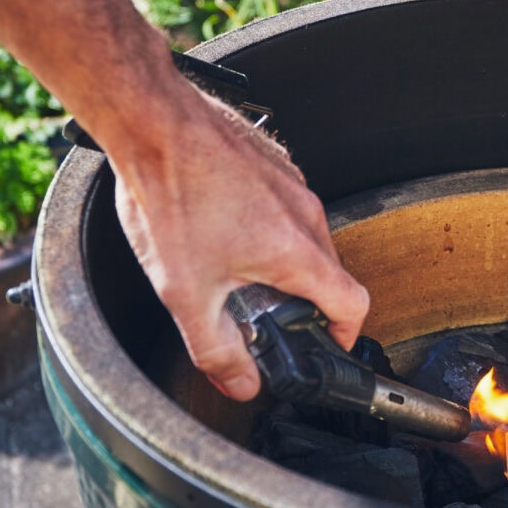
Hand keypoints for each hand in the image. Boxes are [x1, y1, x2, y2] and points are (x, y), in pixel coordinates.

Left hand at [110, 82, 368, 400]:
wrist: (155, 123)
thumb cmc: (171, 196)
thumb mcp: (186, 293)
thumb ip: (217, 349)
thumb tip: (242, 384)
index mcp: (296, 250)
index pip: (353, 303)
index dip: (345, 334)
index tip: (327, 345)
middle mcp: (305, 212)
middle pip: (326, 271)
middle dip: (300, 300)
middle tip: (260, 314)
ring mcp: (291, 181)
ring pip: (303, 235)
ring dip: (279, 259)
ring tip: (228, 264)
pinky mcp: (272, 161)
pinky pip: (282, 204)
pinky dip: (264, 224)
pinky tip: (217, 223)